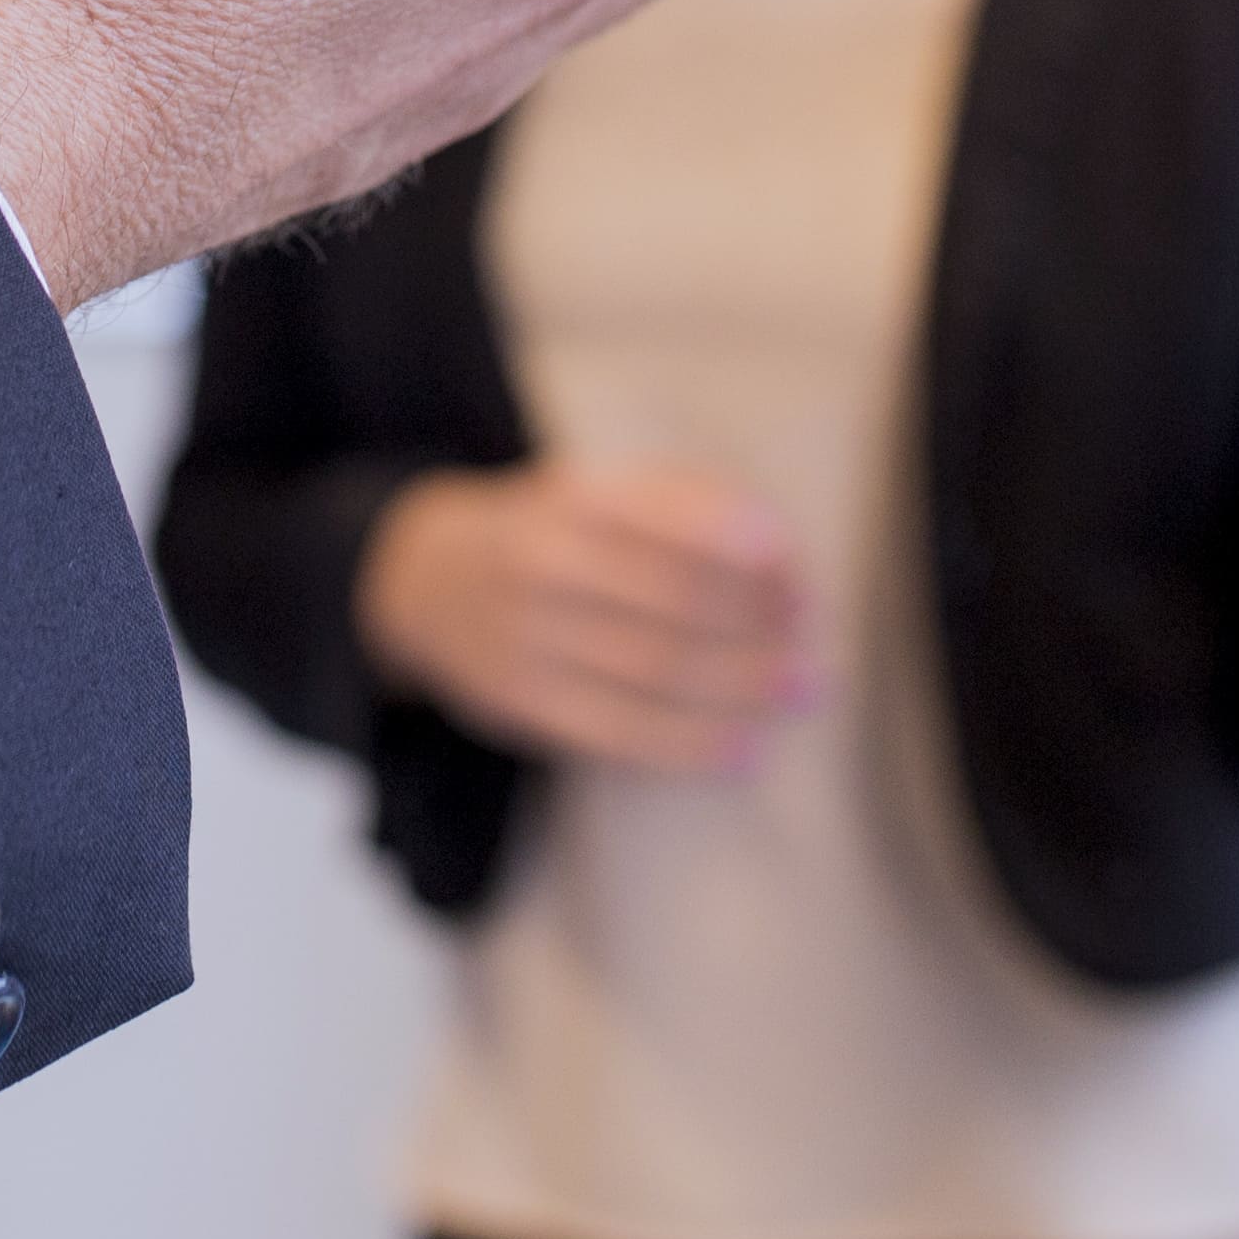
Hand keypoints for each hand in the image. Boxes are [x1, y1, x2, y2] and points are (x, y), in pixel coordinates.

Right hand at [358, 461, 809, 775]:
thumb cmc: (548, 531)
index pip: (661, 517)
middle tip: (814, 650)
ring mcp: (527, 639)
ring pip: (652, 673)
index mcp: (571, 500)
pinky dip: (689, 745)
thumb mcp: (595, 488)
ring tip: (800, 694)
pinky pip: (617, 732)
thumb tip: (776, 548)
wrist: (423, 580)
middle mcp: (543, 564)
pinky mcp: (522, 703)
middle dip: (755, 629)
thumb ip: (681, 504)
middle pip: (669, 603)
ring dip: (740, 689)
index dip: (734, 543)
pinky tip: (745, 749)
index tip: (795, 569)